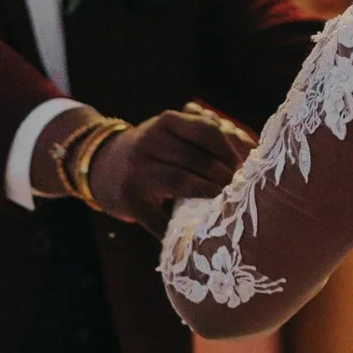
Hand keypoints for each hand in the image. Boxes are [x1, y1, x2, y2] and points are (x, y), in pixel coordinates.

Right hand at [85, 107, 251, 230]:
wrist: (101, 166)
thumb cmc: (153, 151)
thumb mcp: (171, 133)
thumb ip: (205, 136)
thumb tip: (252, 149)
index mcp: (165, 122)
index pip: (207, 131)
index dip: (230, 150)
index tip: (245, 167)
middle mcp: (149, 142)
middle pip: (198, 160)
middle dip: (226, 178)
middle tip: (243, 192)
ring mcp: (138, 172)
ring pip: (184, 183)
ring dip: (211, 197)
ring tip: (227, 206)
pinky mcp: (131, 200)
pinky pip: (163, 216)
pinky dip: (184, 226)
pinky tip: (200, 229)